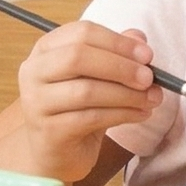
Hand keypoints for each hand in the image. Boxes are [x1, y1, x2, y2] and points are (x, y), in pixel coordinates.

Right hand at [16, 21, 163, 181]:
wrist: (59, 152)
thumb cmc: (79, 107)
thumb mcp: (100, 76)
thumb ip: (117, 53)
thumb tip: (139, 38)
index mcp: (46, 48)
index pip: (82, 32)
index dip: (118, 42)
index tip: (147, 55)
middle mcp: (34, 71)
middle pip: (78, 57)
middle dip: (121, 66)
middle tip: (149, 78)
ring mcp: (36, 102)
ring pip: (86, 90)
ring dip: (127, 94)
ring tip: (152, 99)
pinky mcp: (48, 131)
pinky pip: (90, 118)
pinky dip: (122, 114)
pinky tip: (140, 114)